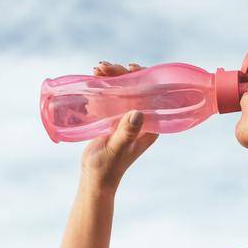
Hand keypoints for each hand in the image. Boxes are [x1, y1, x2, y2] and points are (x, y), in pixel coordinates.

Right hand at [80, 61, 157, 189]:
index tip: (129, 68)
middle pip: (137, 88)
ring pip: (124, 89)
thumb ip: (127, 132)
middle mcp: (142, 120)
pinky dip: (104, 86)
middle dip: (121, 74)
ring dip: (111, 77)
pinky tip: (94, 78)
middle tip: (103, 68)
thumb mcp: (117, 148)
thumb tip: (138, 113)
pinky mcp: (114, 118)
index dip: (143, 77)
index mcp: (151, 126)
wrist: (94, 178)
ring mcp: (127, 118)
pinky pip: (112, 96)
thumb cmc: (107, 167)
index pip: (153, 94)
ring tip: (96, 70)